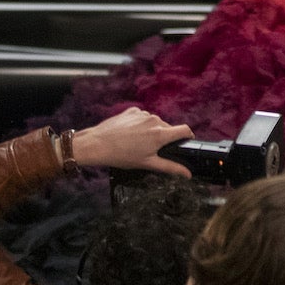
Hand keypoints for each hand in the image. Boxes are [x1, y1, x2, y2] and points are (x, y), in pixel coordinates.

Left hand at [71, 107, 195, 174]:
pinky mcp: (132, 111)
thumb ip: (170, 167)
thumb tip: (188, 174)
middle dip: (163, 137)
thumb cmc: (121, 156)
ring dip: (151, 131)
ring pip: (154, 122)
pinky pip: (142, 117)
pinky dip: (140, 125)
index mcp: (160, 134)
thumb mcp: (147, 164)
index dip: (187, 136)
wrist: (96, 144)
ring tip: (136, 142)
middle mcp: (154, 120)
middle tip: (150, 150)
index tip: (184, 142)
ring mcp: (143, 114)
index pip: (185, 130)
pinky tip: (129, 134)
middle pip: (168, 128)